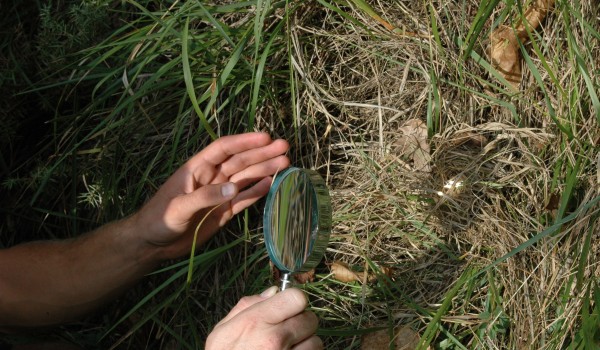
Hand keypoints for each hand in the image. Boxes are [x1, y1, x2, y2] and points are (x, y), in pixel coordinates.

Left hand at [133, 133, 289, 258]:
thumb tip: (234, 188)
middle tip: (285, 147)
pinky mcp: (224, 212)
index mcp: (197, 168)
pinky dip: (258, 192)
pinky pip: (244, 199)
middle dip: (262, 154)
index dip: (244, 141)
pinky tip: (272, 183)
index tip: (265, 138)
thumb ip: (205, 196)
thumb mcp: (178, 207)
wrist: (153, 244)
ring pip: (246, 178)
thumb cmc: (159, 220)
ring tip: (285, 163)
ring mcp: (219, 194)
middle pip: (240, 161)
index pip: (224, 149)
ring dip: (265, 170)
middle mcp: (211, 177)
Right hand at [206, 287, 322, 349]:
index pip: (296, 298)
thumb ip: (247, 306)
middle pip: (310, 318)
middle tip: (286, 333)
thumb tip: (273, 292)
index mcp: (256, 322)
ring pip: (316, 342)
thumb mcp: (222, 334)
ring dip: (306, 346)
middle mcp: (275, 339)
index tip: (288, 307)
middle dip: (301, 324)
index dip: (293, 301)